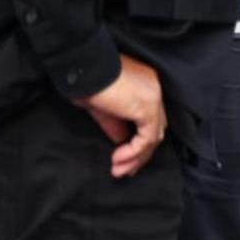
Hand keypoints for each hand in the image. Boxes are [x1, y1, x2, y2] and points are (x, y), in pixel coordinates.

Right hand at [75, 54, 166, 177]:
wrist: (84, 68)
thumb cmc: (87, 82)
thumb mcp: (102, 108)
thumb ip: (115, 123)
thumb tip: (121, 141)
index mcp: (146, 86)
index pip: (151, 119)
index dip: (140, 141)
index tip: (125, 159)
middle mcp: (154, 90)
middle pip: (156, 128)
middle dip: (141, 154)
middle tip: (125, 171)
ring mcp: (153, 97)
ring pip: (154, 136)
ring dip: (137, 157)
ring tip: (119, 171)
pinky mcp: (148, 106)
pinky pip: (147, 138)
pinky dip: (134, 153)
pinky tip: (118, 160)